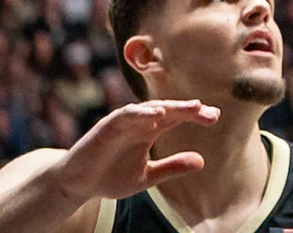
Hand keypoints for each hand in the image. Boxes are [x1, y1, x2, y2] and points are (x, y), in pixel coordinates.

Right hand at [52, 101, 216, 203]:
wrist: (77, 185)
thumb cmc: (110, 178)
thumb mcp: (146, 176)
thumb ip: (171, 167)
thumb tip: (203, 161)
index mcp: (150, 132)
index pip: (177, 118)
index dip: (196, 115)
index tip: (215, 117)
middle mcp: (139, 123)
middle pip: (169, 110)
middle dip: (189, 109)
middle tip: (208, 111)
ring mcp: (123, 123)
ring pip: (149, 108)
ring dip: (170, 106)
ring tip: (191, 108)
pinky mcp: (106, 126)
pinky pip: (125, 115)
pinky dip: (141, 113)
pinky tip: (156, 114)